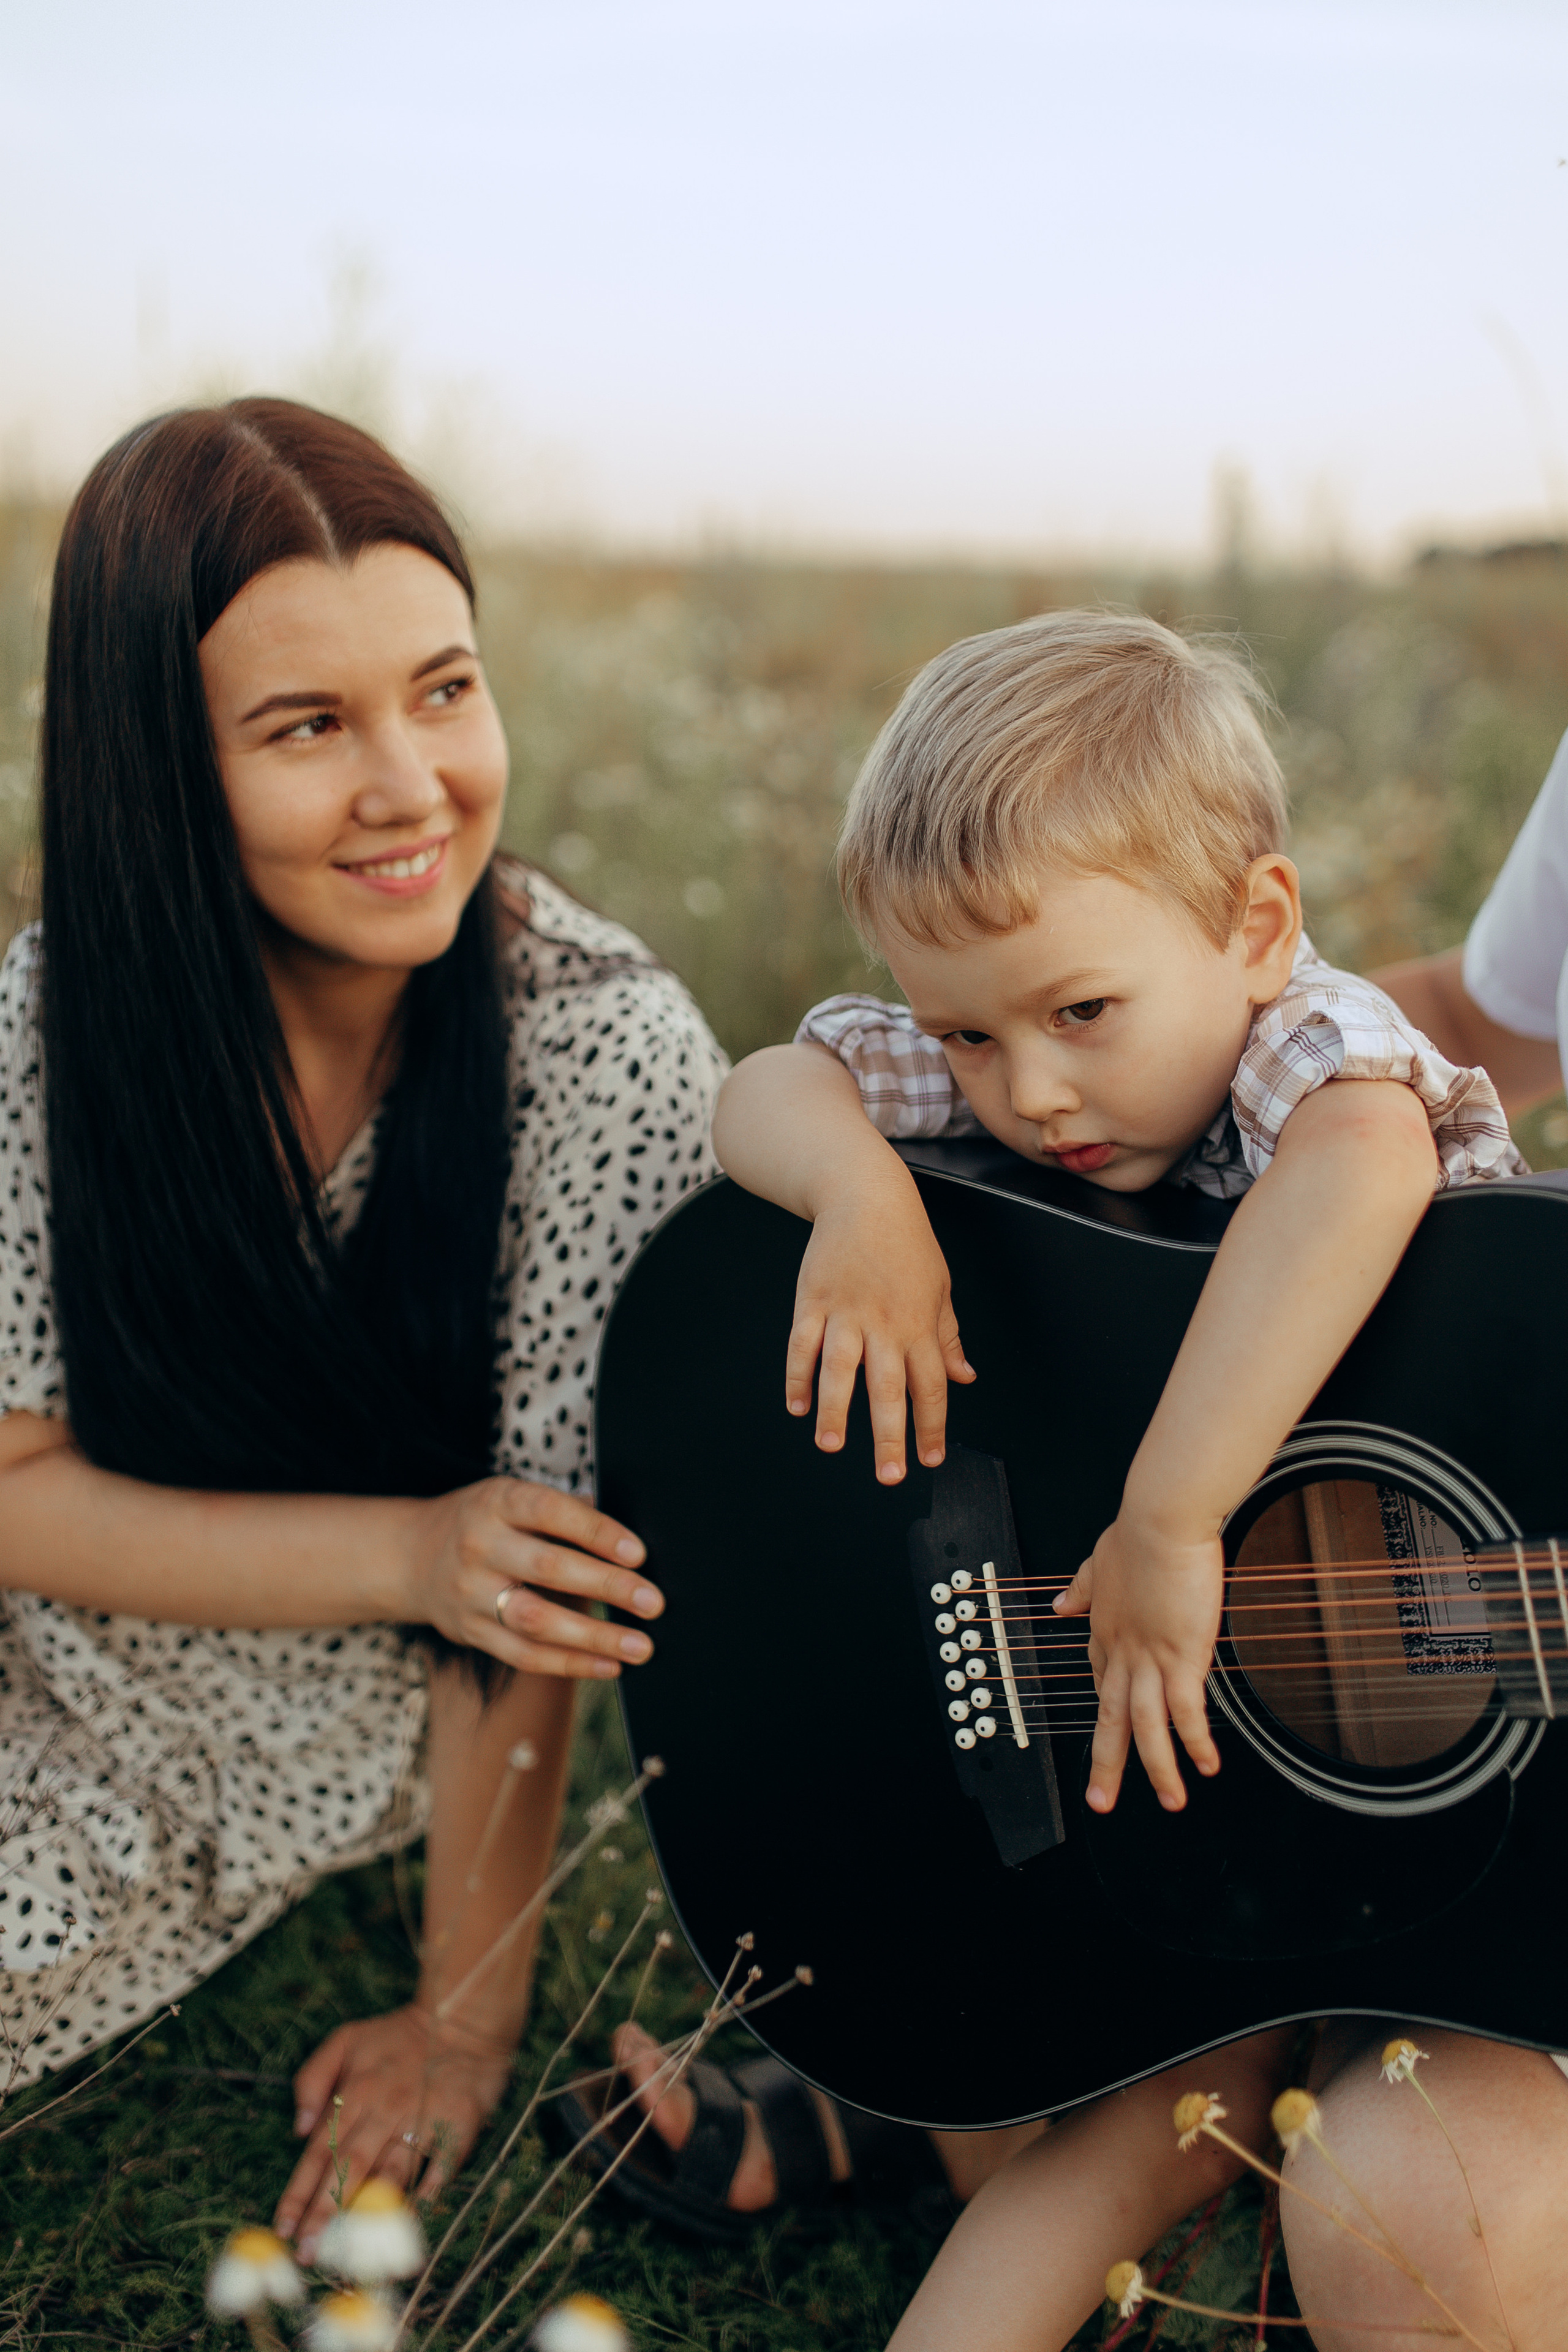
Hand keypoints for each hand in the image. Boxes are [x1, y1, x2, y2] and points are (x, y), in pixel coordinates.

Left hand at [275, 2003, 513, 2260]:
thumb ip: (313, 2078)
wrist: (463, 2018)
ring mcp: (423, 2120)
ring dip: (369, 2214)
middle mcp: (385, 2110)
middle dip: (326, 2213)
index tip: (283, 2228)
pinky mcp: (458, 2126)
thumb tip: (299, 2128)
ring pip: (391, 2174)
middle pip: (350, 2168)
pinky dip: (425, 2195)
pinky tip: (410, 2222)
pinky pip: (439, 2169)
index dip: (300, 2192)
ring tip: (349, 2252)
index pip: (319, 2151)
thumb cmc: (399, 2034)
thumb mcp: (346, 2039)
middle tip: (308, 2254)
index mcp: (355, 2092)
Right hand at [405, 1477, 662, 1676]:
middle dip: (607, 1587)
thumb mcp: (512, 1498)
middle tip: (652, 1603)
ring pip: (537, 1621)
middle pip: (549, 1568)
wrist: (410, 1556)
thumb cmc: (483, 1523)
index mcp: (497, 1503)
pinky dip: (570, 1664)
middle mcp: (480, 1546)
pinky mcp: (471, 1632)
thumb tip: (626, 1542)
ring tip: (640, 1646)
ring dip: (595, 1637)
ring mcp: (472, 1593)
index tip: (639, 1554)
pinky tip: (609, 1666)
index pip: (551, 1513)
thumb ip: (564, 1514)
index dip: (597, 1533)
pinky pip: (524, 1655)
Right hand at [786, 1174, 974, 1482]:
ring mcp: (846, 1313)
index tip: (929, 1460)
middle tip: (889, 1475)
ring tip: (831, 1446)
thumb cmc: (907, 1244)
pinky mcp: (813, 1300)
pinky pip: (802, 1344)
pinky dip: (798, 1376)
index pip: (931, 1385)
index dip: (932, 1425)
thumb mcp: (940, 1287)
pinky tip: (797, 1405)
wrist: (867, 1197)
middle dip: (890, 1434)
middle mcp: (885, 1324)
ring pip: (840, 1369)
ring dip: (836, 1410)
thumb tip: (965, 1377)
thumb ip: (948, 1337)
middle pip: (888, 1387)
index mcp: (920, 1324)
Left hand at [1054, 1512, 1222, 1813]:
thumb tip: (1060, 1604)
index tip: (1109, 1732)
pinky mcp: (1181, 1656)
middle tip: (1100, 1801)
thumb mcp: (1099, 1561)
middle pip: (1110, 1719)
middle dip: (1106, 1765)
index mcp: (1104, 1630)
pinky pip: (1187, 1712)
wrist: (1161, 1518)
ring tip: (1171, 1800)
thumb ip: (1083, 1588)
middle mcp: (1122, 1651)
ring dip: (1158, 1769)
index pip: (1100, 1681)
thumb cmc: (1140, 1531)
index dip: (1105, 1710)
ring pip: (1146, 1728)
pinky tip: (1207, 1764)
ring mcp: (1150, 1658)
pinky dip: (1196, 1742)